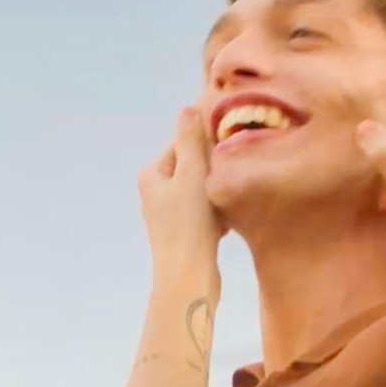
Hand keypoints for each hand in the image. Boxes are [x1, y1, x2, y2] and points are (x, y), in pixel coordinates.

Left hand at [138, 107, 224, 276]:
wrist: (189, 278)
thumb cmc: (188, 223)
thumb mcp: (191, 174)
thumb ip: (191, 141)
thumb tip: (188, 108)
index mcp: (152, 174)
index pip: (183, 144)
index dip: (207, 143)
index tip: (229, 149)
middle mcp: (156, 192)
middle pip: (194, 167)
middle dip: (215, 170)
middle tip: (233, 174)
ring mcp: (170, 214)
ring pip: (203, 190)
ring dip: (219, 192)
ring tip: (230, 199)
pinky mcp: (185, 233)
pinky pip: (207, 212)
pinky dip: (219, 213)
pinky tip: (228, 222)